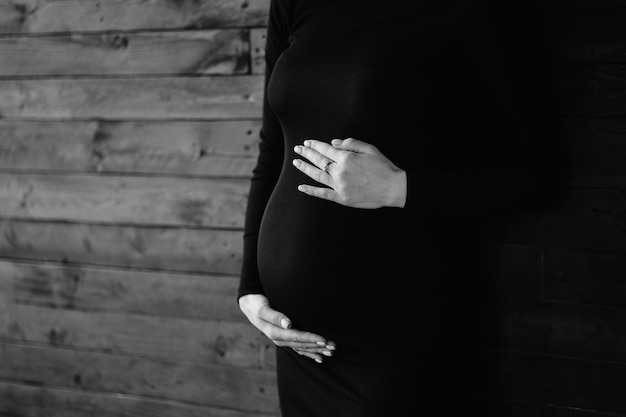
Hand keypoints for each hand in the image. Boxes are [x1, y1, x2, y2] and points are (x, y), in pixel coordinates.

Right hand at [238, 294, 335, 362]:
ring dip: (317, 350)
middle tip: (333, 346)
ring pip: (302, 348)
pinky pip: (299, 348)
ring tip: (331, 351)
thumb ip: (275, 316)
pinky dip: (309, 353)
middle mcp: (280, 339)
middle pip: (302, 345)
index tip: (324, 340)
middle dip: (318, 346)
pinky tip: (319, 358)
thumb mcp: (263, 309)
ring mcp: (283, 340)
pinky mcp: (285, 338)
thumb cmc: (257, 304)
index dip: (311, 339)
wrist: (250, 307)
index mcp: (275, 333)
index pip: (297, 337)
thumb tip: (288, 324)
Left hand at [292, 138, 406, 208]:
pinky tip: (301, 187)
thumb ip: (351, 143)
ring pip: (317, 175)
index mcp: (346, 158)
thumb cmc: (383, 167)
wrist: (393, 188)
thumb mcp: (370, 149)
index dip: (315, 145)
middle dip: (307, 153)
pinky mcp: (342, 198)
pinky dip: (311, 190)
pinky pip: (322, 194)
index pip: (325, 149)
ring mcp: (339, 186)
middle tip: (297, 149)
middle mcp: (340, 171)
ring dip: (305, 168)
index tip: (307, 142)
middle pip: (318, 160)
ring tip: (296, 162)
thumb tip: (333, 142)